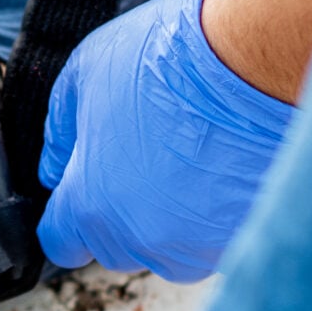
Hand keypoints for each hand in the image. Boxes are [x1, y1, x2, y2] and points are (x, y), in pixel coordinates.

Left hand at [36, 0, 294, 282]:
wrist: (256, 63)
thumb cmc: (168, 63)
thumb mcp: (85, 75)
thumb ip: (61, 132)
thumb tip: (54, 166)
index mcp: (91, 207)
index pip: (62, 242)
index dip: (68, 218)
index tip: (83, 195)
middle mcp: (141, 241)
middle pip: (118, 247)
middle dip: (123, 213)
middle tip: (149, 157)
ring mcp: (197, 247)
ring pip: (172, 248)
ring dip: (176, 217)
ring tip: (194, 158)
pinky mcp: (244, 239)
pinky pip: (217, 239)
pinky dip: (217, 212)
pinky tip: (226, 165)